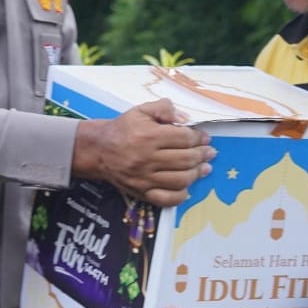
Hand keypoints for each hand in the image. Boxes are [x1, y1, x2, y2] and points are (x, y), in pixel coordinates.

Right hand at [72, 100, 214, 206]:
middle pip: (185, 159)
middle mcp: (147, 158)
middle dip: (202, 155)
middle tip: (209, 152)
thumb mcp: (140, 110)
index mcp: (149, 136)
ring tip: (204, 168)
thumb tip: (185, 118)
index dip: (199, 138)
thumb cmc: (123, 129)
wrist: (98, 150)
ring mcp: (144, 178)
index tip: (204, 138)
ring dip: (196, 174)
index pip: (184, 138)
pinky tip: (187, 187)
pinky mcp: (141, 192)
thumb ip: (163, 108)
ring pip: (180, 180)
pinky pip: (166, 199)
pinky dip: (181, 195)